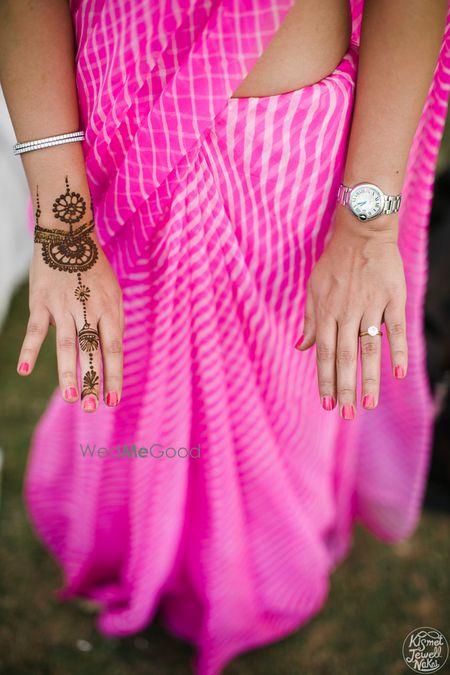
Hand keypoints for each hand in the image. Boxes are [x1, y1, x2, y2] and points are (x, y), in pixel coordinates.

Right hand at [16, 178, 123, 411]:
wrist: (69, 236)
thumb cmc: (95, 270)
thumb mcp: (114, 294)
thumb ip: (114, 323)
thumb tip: (113, 353)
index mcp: (110, 310)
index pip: (114, 349)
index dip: (114, 376)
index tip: (114, 400)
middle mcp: (88, 310)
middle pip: (92, 351)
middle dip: (94, 381)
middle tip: (93, 408)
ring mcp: (63, 306)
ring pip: (66, 344)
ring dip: (67, 373)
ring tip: (71, 398)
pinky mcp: (41, 302)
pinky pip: (35, 329)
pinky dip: (29, 350)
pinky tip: (23, 371)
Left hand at [295, 208, 406, 418]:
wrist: (362, 232)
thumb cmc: (334, 262)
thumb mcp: (314, 288)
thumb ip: (310, 319)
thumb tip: (301, 347)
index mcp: (326, 311)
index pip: (324, 352)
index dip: (325, 379)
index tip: (328, 403)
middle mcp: (347, 312)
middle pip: (345, 356)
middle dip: (345, 387)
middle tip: (348, 414)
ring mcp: (371, 306)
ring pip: (369, 348)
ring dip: (370, 378)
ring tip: (369, 404)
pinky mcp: (393, 299)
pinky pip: (395, 329)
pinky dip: (398, 351)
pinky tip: (398, 374)